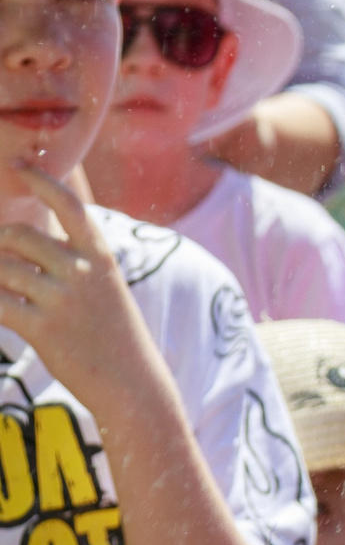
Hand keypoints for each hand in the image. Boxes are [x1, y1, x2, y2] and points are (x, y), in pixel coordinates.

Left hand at [0, 164, 154, 408]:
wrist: (131, 380)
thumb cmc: (112, 331)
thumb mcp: (104, 287)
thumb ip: (72, 259)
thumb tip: (26, 236)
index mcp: (100, 256)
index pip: (70, 205)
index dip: (42, 180)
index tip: (18, 165)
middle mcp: (82, 271)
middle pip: (20, 235)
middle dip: (1, 245)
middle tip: (5, 262)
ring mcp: (61, 299)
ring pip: (3, 268)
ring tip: (5, 288)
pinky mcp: (41, 328)